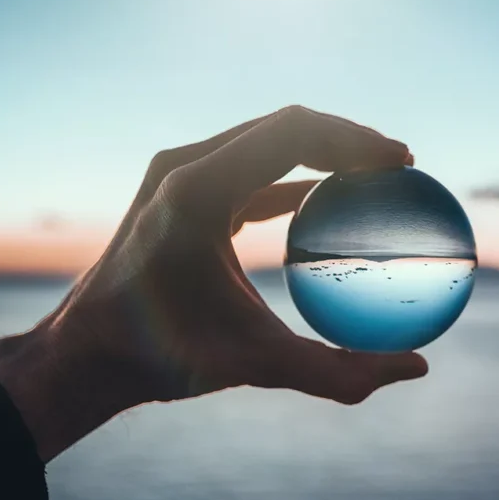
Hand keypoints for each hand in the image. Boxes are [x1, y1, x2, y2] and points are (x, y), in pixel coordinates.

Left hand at [0, 106, 427, 460]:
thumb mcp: (258, 366)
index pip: (295, 132)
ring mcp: (174, 176)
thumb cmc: (161, 358)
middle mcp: (183, 168)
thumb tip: (415, 369)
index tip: (402, 161)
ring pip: (263, 141)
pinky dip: (288, 179)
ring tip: (370, 175)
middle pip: (284, 126)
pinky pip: (245, 170)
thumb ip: (339, 373)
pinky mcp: (173, 194)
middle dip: (346, 138)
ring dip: (318, 152)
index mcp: (198, 190)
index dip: (356, 138)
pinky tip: (322, 202)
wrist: (83, 354)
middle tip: (398, 165)